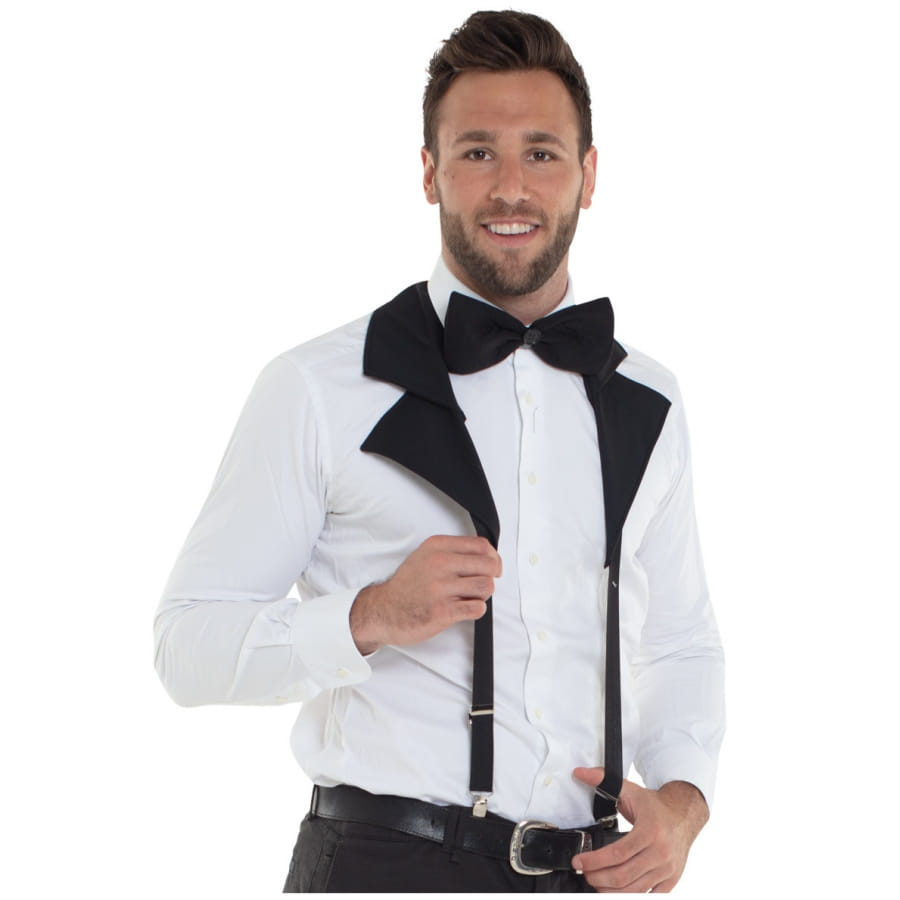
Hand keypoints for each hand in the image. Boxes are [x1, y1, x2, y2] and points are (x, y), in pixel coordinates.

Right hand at [349, 535, 501, 653]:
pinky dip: (476, 610)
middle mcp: (439, 564)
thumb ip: (453, 552)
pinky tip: (464, 609)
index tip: (492, 567)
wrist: (383, 610)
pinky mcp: (442, 611)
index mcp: (437, 547)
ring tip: (469, 597)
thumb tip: (488, 556)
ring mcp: (441, 588)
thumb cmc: (408, 585)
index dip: (494, 557)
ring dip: (482, 595)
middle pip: (489, 565)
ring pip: (486, 587)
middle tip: (481, 584)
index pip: (482, 546)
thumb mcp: (425, 556)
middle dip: (490, 576)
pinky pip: (477, 609)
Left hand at [571, 767, 708, 892]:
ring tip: (596, 882)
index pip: (617, 853)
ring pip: (634, 889)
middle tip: (584, 873)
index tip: (578, 861)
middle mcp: (661, 852)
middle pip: (623, 875)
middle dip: (598, 877)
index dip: (594, 860)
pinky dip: (630, 896)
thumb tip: (579, 773)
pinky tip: (616, 891)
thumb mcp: (630, 790)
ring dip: (610, 891)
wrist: (684, 814)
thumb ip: (602, 779)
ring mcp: (667, 869)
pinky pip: (650, 896)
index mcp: (650, 831)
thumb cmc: (655, 805)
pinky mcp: (671, 880)